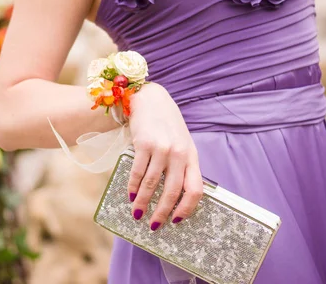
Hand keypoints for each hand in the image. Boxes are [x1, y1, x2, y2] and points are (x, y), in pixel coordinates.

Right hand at [127, 82, 202, 230]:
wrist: (150, 99)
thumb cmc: (166, 125)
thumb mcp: (181, 144)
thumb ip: (182, 165)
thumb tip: (175, 197)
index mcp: (191, 156)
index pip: (195, 189)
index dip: (186, 208)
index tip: (176, 221)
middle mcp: (179, 153)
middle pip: (172, 191)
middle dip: (162, 212)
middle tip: (154, 226)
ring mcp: (161, 148)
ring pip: (152, 184)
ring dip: (143, 202)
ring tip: (137, 213)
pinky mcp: (144, 143)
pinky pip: (137, 172)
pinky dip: (133, 187)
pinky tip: (130, 195)